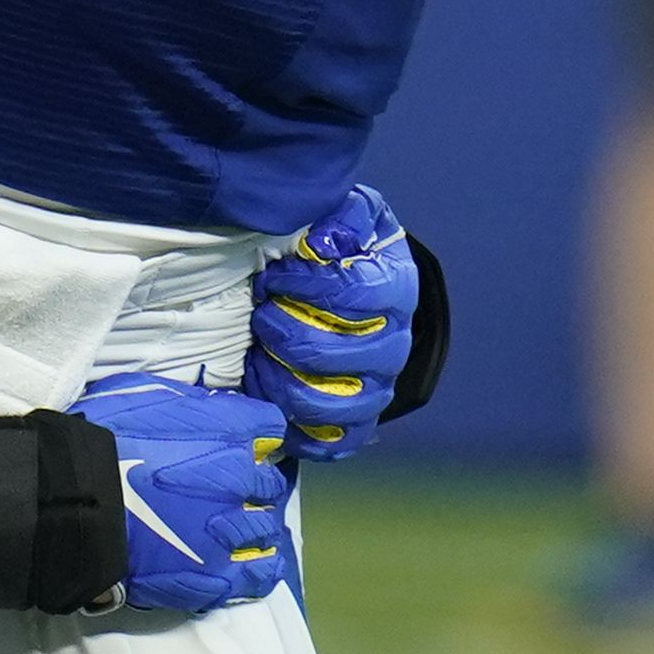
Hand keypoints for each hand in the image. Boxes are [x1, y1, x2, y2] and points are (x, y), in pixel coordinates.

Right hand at [73, 370, 294, 612]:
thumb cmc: (105, 436)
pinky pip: (259, 575)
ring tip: (231, 529)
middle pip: (270, 484)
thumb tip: (215, 410)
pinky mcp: (219, 575)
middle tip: (227, 490)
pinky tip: (244, 562)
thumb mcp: (149, 393)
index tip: (240, 445)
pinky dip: (256, 568)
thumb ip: (193, 405)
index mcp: (231, 432)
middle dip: (253, 485)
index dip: (255, 439)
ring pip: (268, 529)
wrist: (77, 498)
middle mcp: (243, 479)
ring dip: (253, 526)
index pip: (271, 432)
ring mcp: (233, 530)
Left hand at [252, 186, 420, 457]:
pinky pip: (331, 441)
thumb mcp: (344, 212)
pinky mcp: (357, 423)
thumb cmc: (338, 246)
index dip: (307, 286)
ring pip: (332, 402)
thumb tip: (326, 239)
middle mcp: (395, 342)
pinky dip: (293, 425)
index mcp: (396, 287)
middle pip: (339, 353)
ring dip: (281, 379)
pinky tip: (267, 394)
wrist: (351, 286)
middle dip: (285, 332)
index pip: (357, 293)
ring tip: (257, 354)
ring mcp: (378, 387)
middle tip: (260, 313)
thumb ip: (342, 213)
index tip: (273, 276)